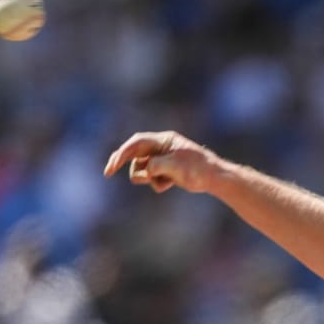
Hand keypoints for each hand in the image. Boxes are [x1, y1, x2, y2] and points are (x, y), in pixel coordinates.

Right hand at [102, 131, 221, 194]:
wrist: (215, 177)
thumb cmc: (198, 169)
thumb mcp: (176, 167)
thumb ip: (156, 166)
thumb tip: (144, 170)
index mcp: (163, 140)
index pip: (136, 144)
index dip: (122, 154)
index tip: (112, 167)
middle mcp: (160, 147)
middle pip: (133, 154)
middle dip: (124, 163)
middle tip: (108, 173)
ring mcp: (162, 158)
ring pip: (141, 168)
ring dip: (147, 177)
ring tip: (165, 180)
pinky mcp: (164, 170)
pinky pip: (151, 177)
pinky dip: (157, 183)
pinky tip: (172, 183)